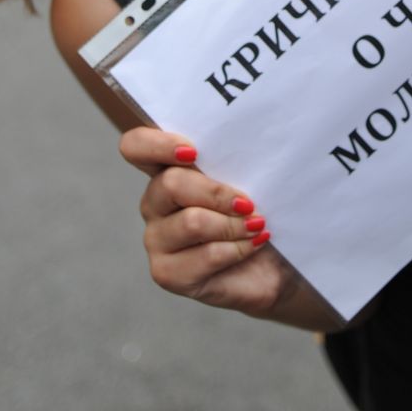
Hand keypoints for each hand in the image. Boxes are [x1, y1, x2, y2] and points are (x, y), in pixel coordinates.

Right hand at [119, 127, 288, 317]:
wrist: (275, 265)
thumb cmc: (259, 213)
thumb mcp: (249, 178)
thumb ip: (234, 158)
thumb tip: (244, 137)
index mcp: (166, 169)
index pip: (136, 146)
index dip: (157, 144)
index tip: (193, 152)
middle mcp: (154, 203)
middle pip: (170, 183)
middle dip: (218, 193)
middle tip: (248, 203)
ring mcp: (156, 239)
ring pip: (192, 221)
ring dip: (234, 224)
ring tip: (256, 226)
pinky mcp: (167, 273)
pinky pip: (206, 254)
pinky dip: (238, 249)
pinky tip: (252, 246)